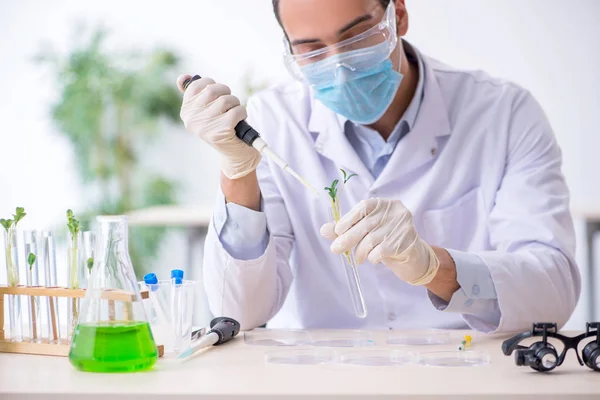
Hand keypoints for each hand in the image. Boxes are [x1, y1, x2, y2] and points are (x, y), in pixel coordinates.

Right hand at [177, 75, 260, 179]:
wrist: (235, 155)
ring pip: (226, 100)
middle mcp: (191, 119)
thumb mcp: (206, 111)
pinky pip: (236, 111)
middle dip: (226, 93)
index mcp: (186, 112)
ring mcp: (205, 126)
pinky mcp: (220, 132)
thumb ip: (195, 94)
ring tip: (234, 114)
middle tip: (230, 104)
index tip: (217, 94)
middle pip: (212, 89)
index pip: (195, 85)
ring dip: (236, 104)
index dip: (211, 84)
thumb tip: (182, 77)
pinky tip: (240, 122)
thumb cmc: (222, 128)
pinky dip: (242, 113)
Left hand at [320, 198, 439, 284]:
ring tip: (358, 258)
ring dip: (360, 252)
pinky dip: (373, 257)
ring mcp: (403, 225)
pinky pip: (381, 250)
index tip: (337, 232)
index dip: (348, 219)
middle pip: (366, 224)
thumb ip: (346, 229)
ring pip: (372, 240)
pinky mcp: (407, 241)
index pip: (364, 207)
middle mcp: (396, 211)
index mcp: (384, 204)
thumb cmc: (386, 241)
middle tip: (336, 249)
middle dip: (348, 238)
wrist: (413, 257)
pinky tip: (373, 259)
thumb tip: (323, 230)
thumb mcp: (366, 232)